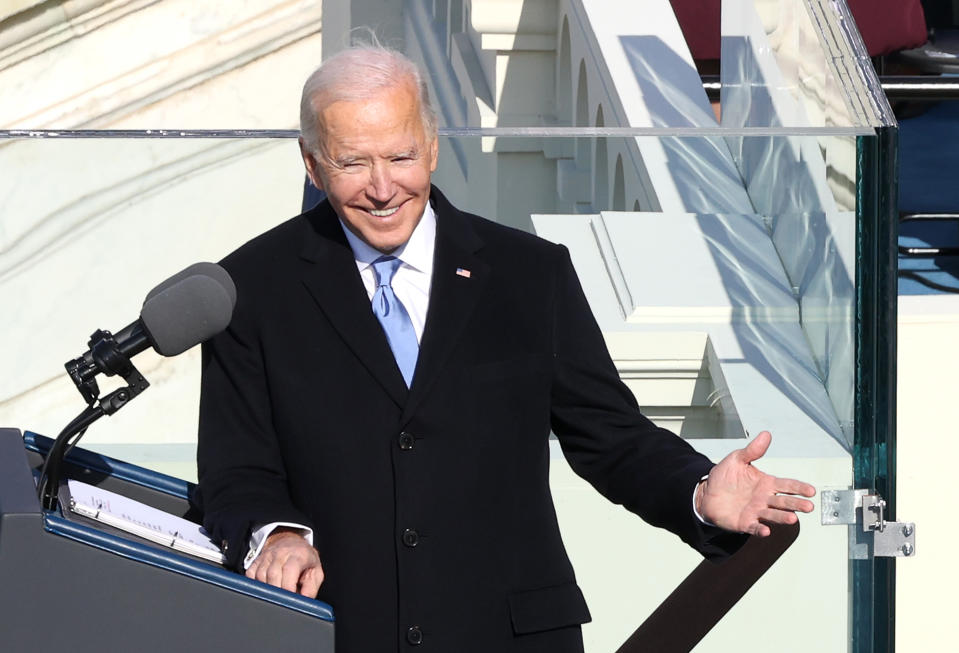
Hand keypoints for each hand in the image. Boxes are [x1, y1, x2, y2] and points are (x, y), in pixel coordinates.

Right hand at [245, 528, 324, 596]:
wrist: (290, 541)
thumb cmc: (304, 558)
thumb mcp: (316, 571)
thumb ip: (311, 587)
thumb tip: (304, 600)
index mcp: (298, 555)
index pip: (289, 570)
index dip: (289, 588)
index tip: (290, 600)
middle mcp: (281, 553)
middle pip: (273, 575)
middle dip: (278, 592)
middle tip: (284, 600)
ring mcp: (266, 555)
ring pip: (261, 576)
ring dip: (268, 589)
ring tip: (277, 592)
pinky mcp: (256, 560)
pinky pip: (251, 575)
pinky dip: (256, 584)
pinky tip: (266, 586)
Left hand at [696, 431, 815, 536]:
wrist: (706, 494)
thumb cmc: (724, 478)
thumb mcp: (737, 459)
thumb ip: (753, 450)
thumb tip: (765, 435)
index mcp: (766, 483)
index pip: (787, 485)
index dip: (799, 487)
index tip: (811, 490)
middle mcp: (764, 499)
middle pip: (784, 502)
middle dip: (797, 504)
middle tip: (808, 506)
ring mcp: (756, 512)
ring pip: (773, 515)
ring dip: (782, 517)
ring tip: (792, 518)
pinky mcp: (745, 523)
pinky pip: (754, 527)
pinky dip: (760, 529)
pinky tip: (766, 530)